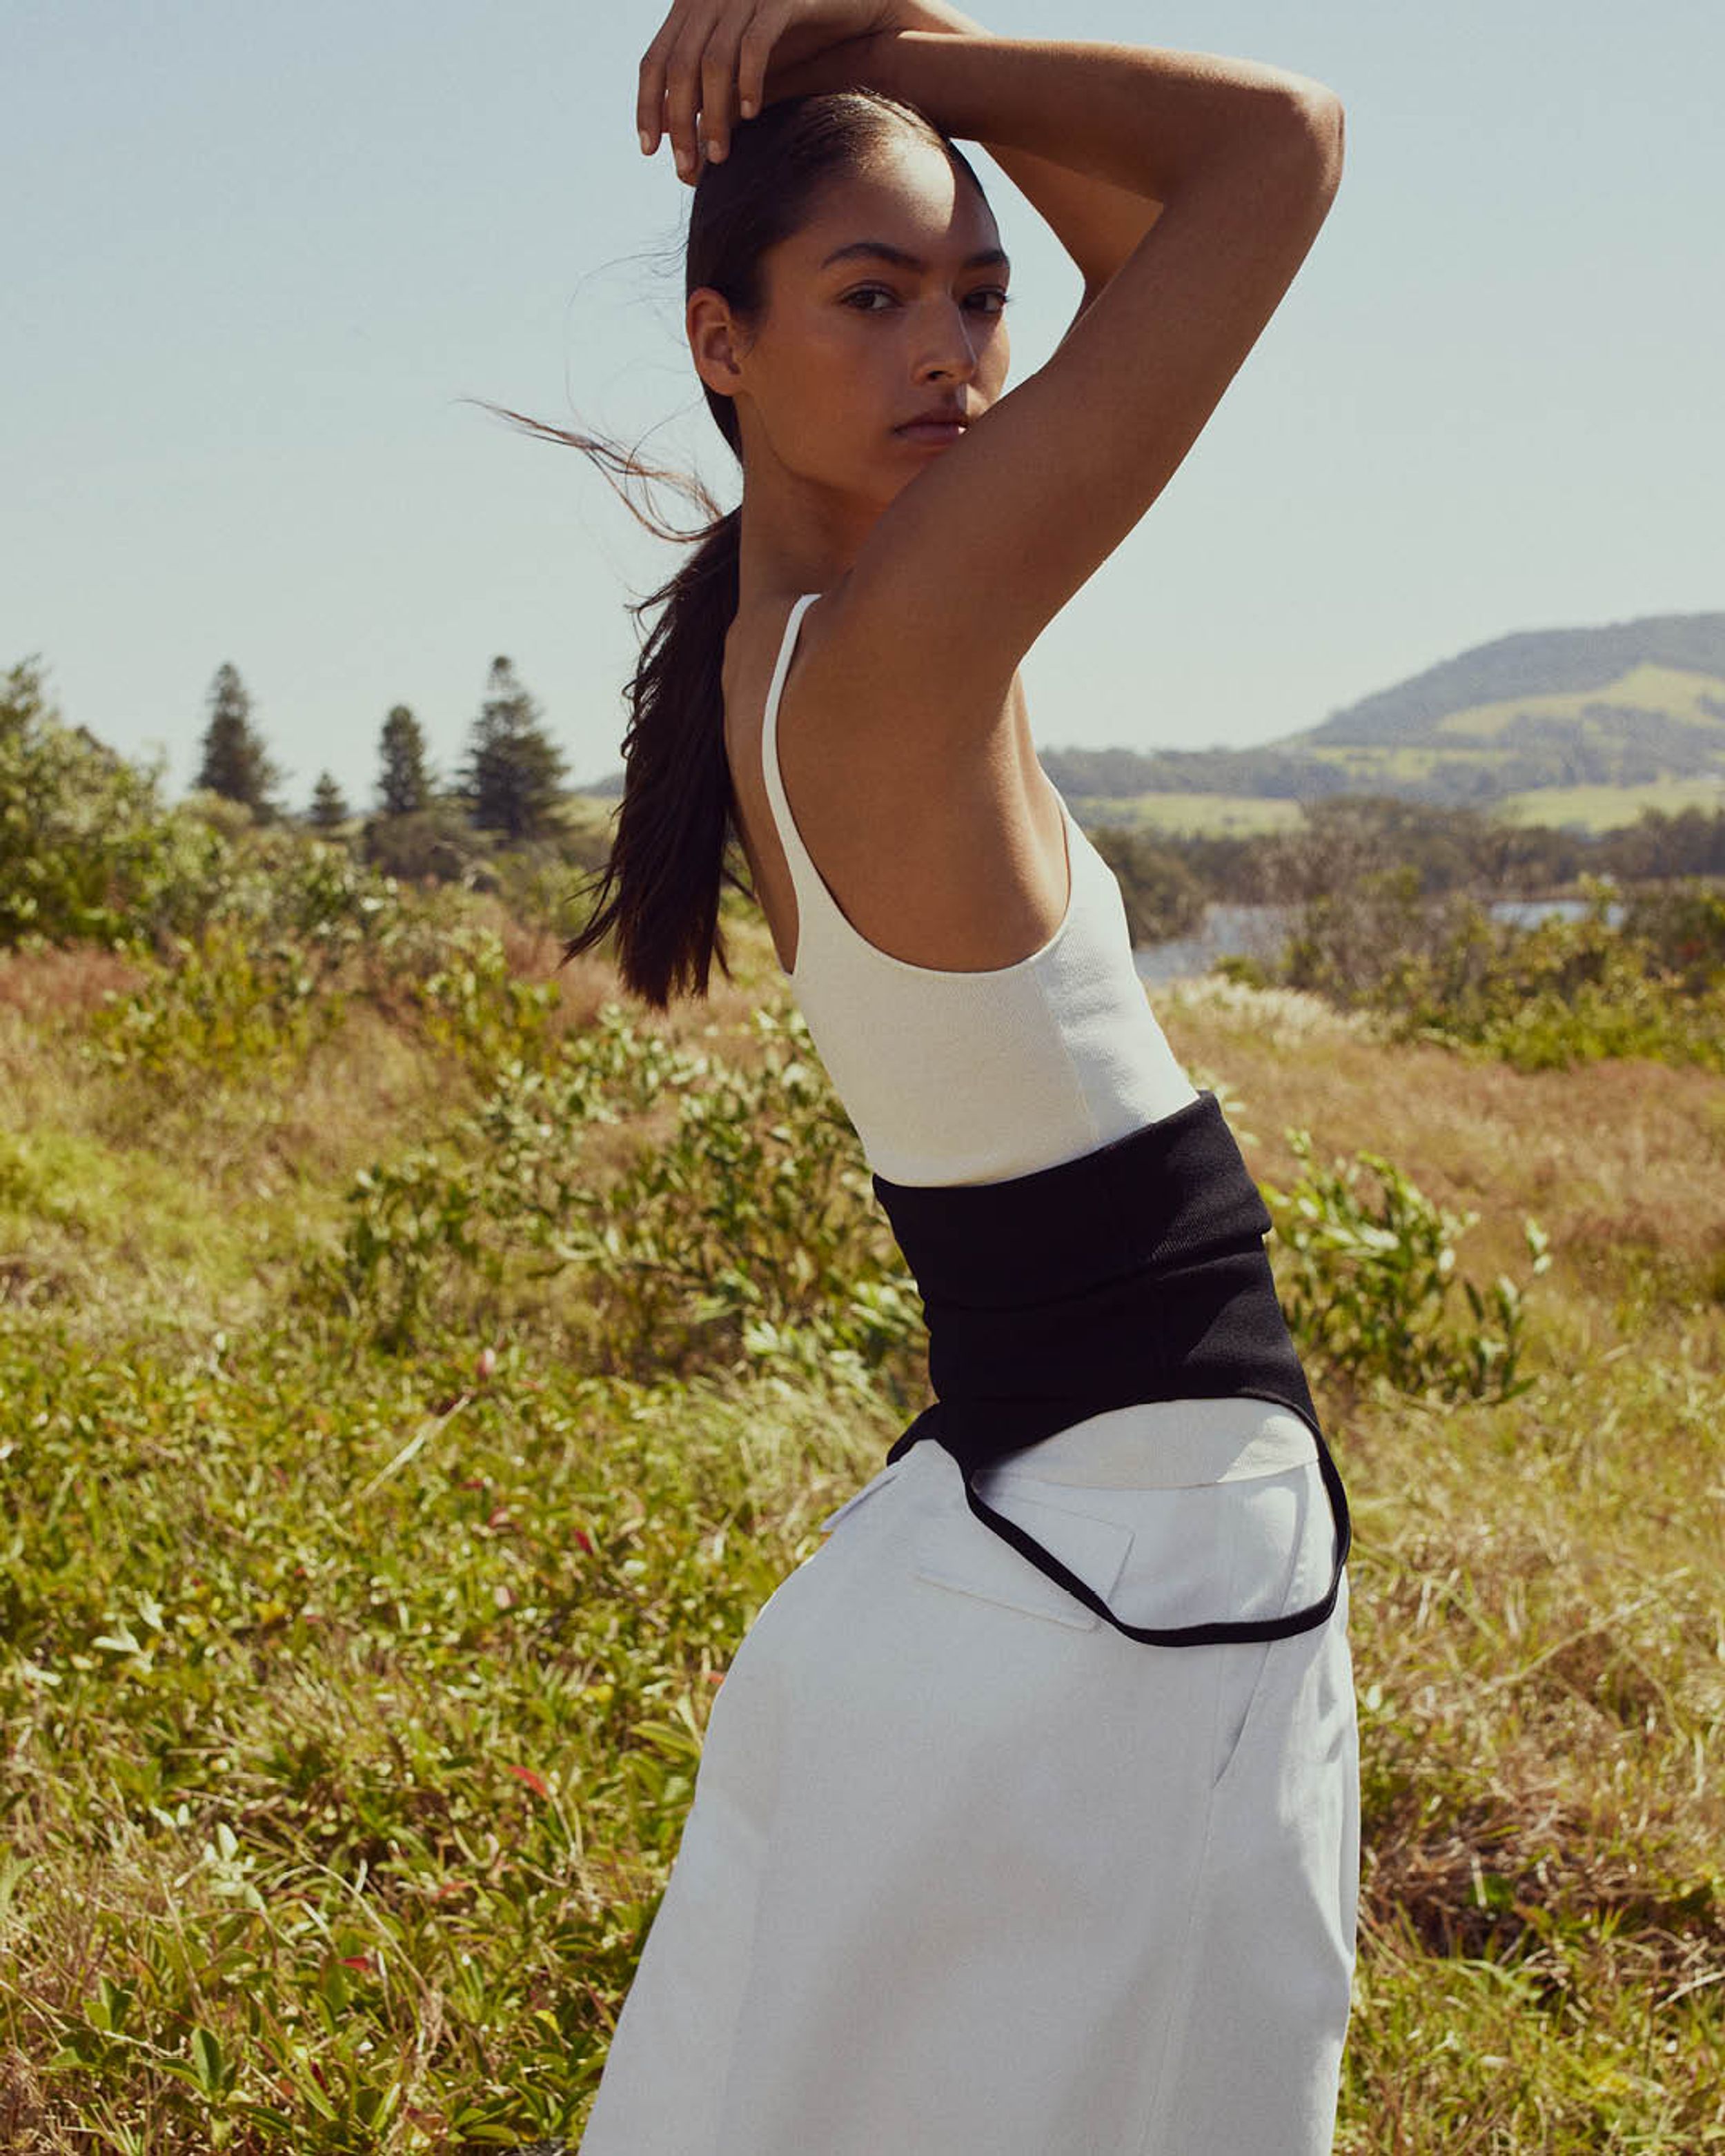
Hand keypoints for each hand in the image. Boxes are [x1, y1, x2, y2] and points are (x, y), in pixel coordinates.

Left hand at [637, 0, 897, 182]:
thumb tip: (675, 148)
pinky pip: (755, 44)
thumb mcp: (742, 75)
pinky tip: (751, 115)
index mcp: (693, 8)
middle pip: (679, 65)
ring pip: (713, 61)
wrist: (853, 11)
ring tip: (721, 156)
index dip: (647, 106)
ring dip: (714, 115)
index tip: (649, 150)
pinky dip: (749, 82)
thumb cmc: (795, 45)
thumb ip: (710, 101)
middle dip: (680, 122)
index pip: (655, 60)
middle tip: (687, 168)